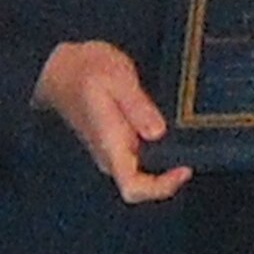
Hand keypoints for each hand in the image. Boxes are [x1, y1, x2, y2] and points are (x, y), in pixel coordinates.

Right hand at [33, 40, 189, 202]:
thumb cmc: (86, 69)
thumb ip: (137, 106)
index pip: (133, 187)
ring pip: (142, 170)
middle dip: (169, 173)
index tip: (184, 169)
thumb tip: (158, 132)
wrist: (60, 65)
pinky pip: (139, 154)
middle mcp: (109, 154)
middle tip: (193, 148)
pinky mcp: (114, 139)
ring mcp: (111, 148)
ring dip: (165, 160)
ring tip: (186, 136)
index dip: (161, 187)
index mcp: (109, 144)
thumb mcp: (117, 78)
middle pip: (142, 184)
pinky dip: (158, 147)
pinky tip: (171, 128)